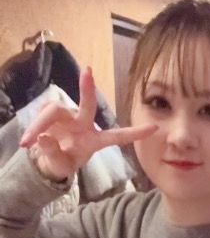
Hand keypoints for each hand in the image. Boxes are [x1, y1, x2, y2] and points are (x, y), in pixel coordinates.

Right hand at [20, 67, 155, 181]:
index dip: (135, 133)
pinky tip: (30, 138)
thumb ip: (54, 154)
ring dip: (39, 124)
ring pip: (54, 110)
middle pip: (87, 104)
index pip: (117, 136)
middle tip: (87, 71)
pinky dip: (35, 124)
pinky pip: (42, 111)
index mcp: (94, 141)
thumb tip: (44, 137)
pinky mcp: (53, 111)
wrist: (46, 158)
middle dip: (87, 88)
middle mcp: (83, 124)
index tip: (154, 128)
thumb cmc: (62, 161)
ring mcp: (68, 116)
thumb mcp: (60, 166)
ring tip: (27, 142)